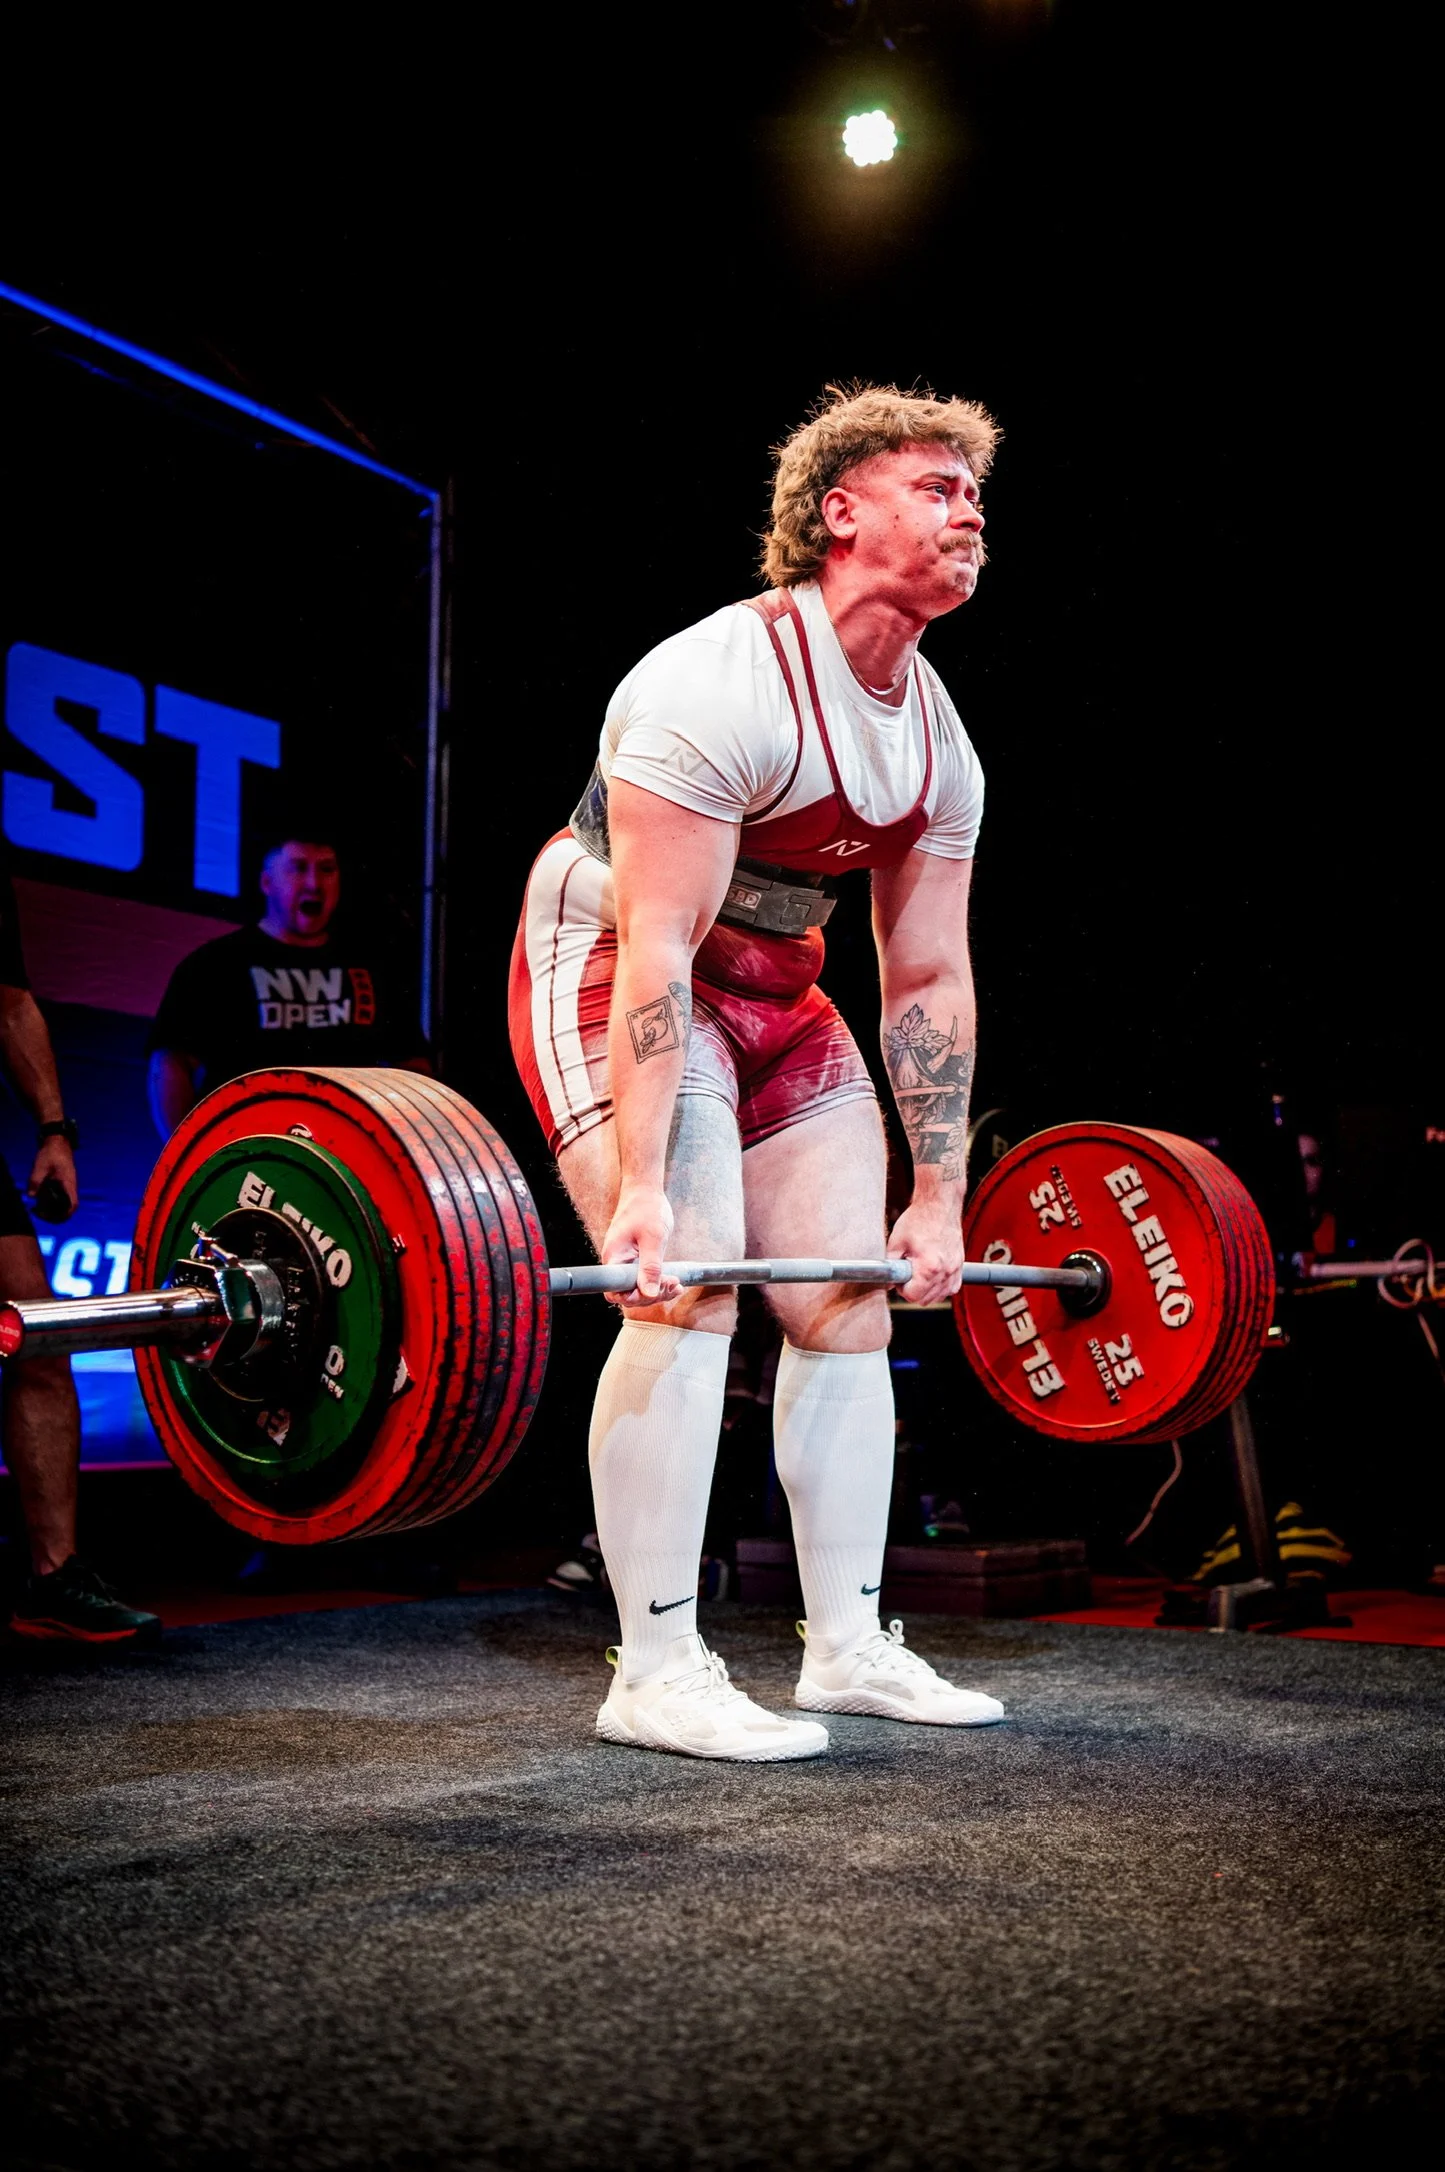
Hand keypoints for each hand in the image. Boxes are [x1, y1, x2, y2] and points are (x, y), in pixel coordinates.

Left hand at [27, 1135, 77, 1218]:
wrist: (57, 1141)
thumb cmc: (52, 1153)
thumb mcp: (41, 1166)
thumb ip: (35, 1181)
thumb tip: (31, 1196)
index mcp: (69, 1183)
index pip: (73, 1204)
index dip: (66, 1214)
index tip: (55, 1218)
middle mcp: (70, 1185)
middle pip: (69, 1206)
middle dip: (59, 1215)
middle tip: (43, 1216)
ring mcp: (68, 1184)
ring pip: (65, 1201)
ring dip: (56, 1208)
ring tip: (41, 1210)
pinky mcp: (63, 1181)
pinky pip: (61, 1195)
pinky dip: (54, 1201)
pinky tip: (42, 1199)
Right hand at [600, 1183, 678, 1308]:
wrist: (646, 1190)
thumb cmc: (646, 1207)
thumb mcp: (653, 1238)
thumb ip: (650, 1267)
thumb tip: (648, 1293)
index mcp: (614, 1257)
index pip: (615, 1291)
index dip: (634, 1297)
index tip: (655, 1290)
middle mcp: (618, 1262)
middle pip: (629, 1293)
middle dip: (651, 1294)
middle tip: (672, 1284)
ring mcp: (627, 1262)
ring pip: (639, 1288)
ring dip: (658, 1290)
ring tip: (676, 1285)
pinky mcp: (637, 1260)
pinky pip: (646, 1278)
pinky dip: (660, 1282)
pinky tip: (674, 1283)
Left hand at [888, 1192, 965, 1303]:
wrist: (939, 1204)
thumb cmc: (919, 1219)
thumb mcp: (896, 1242)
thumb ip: (890, 1265)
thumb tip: (886, 1280)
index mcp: (928, 1267)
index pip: (912, 1296)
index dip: (902, 1289)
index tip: (900, 1279)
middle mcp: (945, 1271)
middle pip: (926, 1300)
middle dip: (914, 1290)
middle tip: (908, 1274)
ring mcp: (955, 1269)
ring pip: (940, 1296)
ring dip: (928, 1290)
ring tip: (920, 1271)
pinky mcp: (960, 1265)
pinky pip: (951, 1287)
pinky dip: (942, 1286)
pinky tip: (932, 1274)